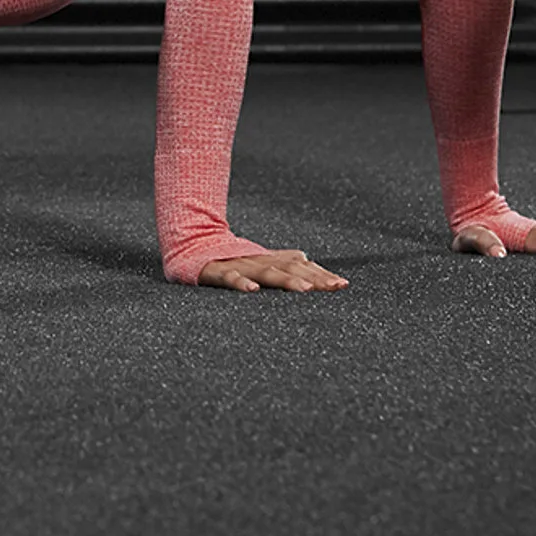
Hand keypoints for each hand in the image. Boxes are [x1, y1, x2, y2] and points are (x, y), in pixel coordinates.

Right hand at [198, 249, 349, 293]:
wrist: (192, 246)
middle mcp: (259, 260)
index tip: (342, 285)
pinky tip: (252, 290)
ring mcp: (239, 265)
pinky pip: (230, 278)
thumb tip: (307, 259)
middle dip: (314, 278)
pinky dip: (241, 283)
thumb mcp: (260, 261)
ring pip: (266, 273)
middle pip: (290, 267)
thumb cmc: (231, 259)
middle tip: (334, 287)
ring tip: (304, 290)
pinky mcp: (217, 272)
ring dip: (286, 280)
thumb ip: (282, 261)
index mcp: (270, 259)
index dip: (322, 274)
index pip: (301, 265)